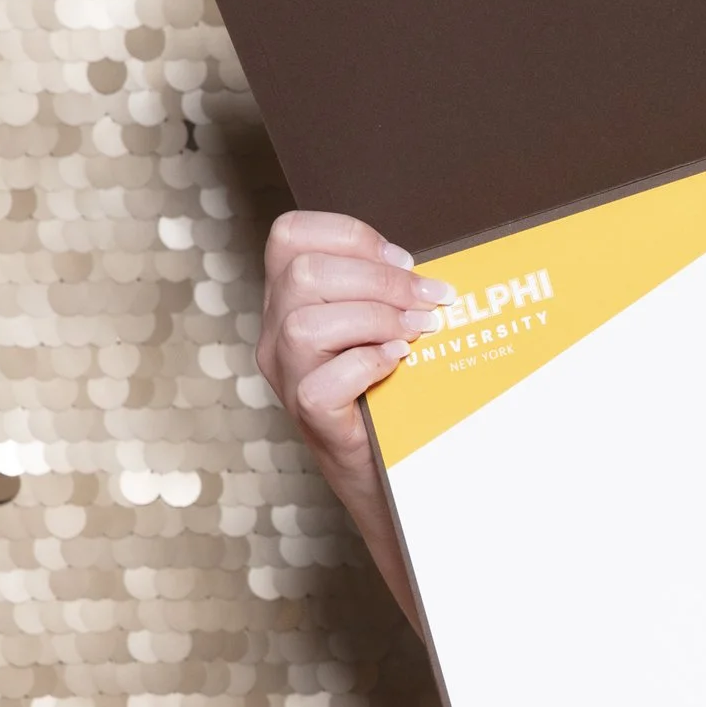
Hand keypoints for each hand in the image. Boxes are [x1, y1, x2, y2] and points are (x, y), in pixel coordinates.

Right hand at [258, 208, 446, 508]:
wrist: (384, 471)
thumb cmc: (387, 391)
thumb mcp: (376, 327)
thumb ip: (382, 292)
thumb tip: (427, 271)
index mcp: (289, 299)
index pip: (290, 235)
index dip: (350, 235)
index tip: (404, 261)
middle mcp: (275, 333)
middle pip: (302, 273)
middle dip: (379, 278)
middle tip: (430, 299)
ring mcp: (285, 376)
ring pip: (305, 324)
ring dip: (376, 318)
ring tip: (419, 331)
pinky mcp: (308, 415)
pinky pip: (323, 382)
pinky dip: (368, 364)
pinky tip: (399, 364)